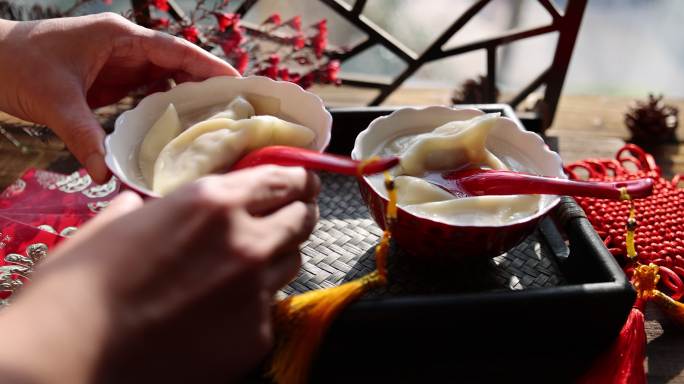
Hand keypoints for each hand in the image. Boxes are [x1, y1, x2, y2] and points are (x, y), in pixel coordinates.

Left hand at [0, 13, 238, 182]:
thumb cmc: (18, 65)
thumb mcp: (56, 101)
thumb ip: (84, 137)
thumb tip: (106, 176)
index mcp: (120, 38)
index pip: (175, 50)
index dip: (208, 65)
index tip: (237, 82)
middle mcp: (126, 49)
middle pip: (179, 66)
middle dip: (206, 86)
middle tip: (235, 111)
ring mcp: (121, 65)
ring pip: (167, 81)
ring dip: (189, 100)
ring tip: (215, 125)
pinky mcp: (113, 82)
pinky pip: (150, 95)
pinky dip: (166, 110)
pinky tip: (179, 131)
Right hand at [0, 166, 318, 382]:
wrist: (71, 356)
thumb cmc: (79, 287)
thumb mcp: (115, 225)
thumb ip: (148, 208)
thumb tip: (143, 206)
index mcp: (212, 202)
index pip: (283, 180)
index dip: (298, 180)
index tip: (304, 183)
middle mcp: (246, 241)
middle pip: (301, 219)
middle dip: (299, 214)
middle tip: (291, 217)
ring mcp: (255, 291)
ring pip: (291, 263)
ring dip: (278, 258)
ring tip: (250, 266)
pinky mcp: (256, 336)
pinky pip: (270, 308)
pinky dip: (255, 304)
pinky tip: (225, 311)